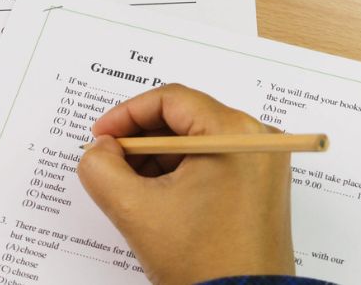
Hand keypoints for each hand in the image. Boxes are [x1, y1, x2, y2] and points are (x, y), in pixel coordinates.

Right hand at [77, 84, 293, 284]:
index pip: (171, 99)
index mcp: (234, 133)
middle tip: (109, 161)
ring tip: (128, 186)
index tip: (100, 135)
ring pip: (194, 142)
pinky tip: (155, 196)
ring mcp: (262, 163)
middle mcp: (257, 139)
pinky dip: (177, 172)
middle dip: (139, 140)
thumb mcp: (135, 210)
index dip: (126, 114)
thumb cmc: (202, 261)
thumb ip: (100, 169)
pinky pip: (210, 162)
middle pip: (184, 118)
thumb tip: (98, 149)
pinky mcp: (258, 185)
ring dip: (155, 158)